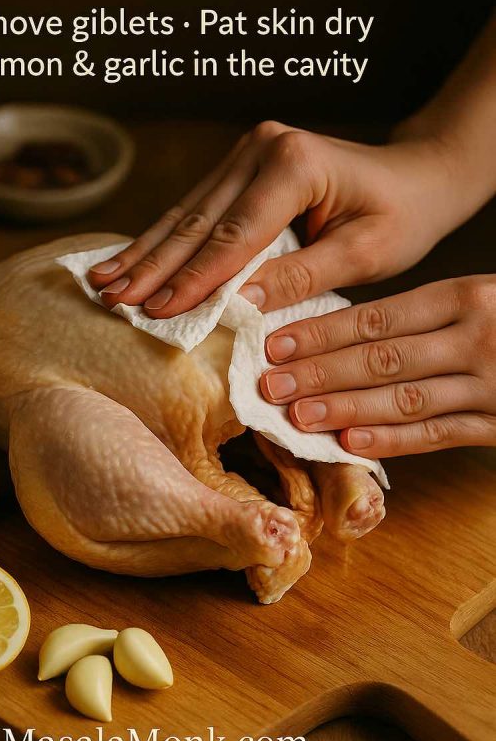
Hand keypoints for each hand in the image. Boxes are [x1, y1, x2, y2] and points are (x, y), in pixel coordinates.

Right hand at [89, 120, 459, 317]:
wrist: (419, 177)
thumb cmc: (403, 215)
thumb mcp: (364, 253)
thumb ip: (302, 275)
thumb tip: (240, 304)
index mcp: (294, 164)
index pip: (235, 234)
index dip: (194, 278)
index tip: (157, 310)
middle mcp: (262, 148)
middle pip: (198, 220)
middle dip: (152, 265)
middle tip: (109, 298)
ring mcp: (247, 152)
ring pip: (187, 213)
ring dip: (146, 252)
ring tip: (102, 282)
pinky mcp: (241, 165)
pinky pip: (197, 209)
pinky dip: (164, 240)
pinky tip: (131, 259)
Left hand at [261, 276, 495, 456]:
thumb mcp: (480, 298)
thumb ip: (425, 315)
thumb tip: (344, 335)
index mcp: (465, 296)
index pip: (377, 317)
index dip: (321, 332)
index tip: (275, 342)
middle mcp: (475, 337)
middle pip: (381, 358)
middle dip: (319, 372)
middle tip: (268, 383)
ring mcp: (491, 384)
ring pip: (404, 398)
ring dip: (345, 409)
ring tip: (296, 416)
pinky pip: (441, 434)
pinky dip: (394, 441)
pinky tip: (351, 443)